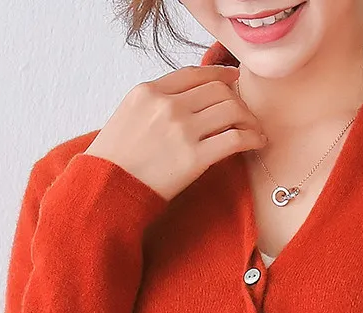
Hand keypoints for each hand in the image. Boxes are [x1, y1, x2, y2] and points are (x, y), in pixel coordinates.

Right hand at [85, 65, 266, 202]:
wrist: (106, 188)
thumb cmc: (114, 160)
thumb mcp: (127, 116)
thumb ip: (155, 105)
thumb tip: (186, 104)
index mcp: (148, 91)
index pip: (194, 74)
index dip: (219, 74)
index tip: (233, 80)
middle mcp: (167, 105)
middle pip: (218, 90)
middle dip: (238, 100)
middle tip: (246, 115)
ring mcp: (182, 130)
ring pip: (231, 110)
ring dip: (249, 119)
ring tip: (254, 131)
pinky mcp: (194, 158)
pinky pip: (235, 139)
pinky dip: (252, 139)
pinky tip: (256, 144)